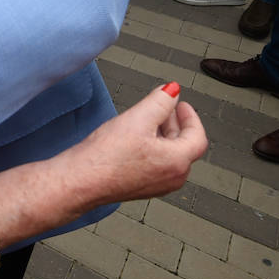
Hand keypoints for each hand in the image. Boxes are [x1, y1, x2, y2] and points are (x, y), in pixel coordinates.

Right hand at [73, 84, 206, 203]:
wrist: (81, 180)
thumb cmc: (106, 156)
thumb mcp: (138, 118)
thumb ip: (160, 101)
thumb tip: (172, 90)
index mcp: (177, 162)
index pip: (197, 136)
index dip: (190, 116)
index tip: (181, 104)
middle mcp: (172, 178)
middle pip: (184, 146)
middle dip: (176, 124)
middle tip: (165, 108)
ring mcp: (157, 186)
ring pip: (170, 156)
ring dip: (164, 135)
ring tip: (147, 120)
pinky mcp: (142, 187)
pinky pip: (157, 165)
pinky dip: (153, 148)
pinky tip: (135, 138)